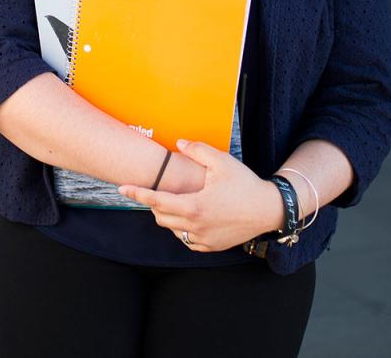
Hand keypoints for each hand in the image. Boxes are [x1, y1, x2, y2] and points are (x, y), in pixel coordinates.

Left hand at [117, 140, 283, 251]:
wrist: (269, 210)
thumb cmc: (245, 184)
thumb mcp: (222, 162)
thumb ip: (197, 150)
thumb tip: (178, 144)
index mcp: (194, 206)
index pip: (156, 201)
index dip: (137, 194)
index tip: (122, 189)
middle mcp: (195, 227)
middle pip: (161, 216)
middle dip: (156, 203)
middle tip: (162, 190)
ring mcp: (203, 239)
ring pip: (173, 229)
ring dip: (170, 216)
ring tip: (181, 200)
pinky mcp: (211, 246)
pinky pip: (187, 239)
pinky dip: (183, 228)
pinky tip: (193, 215)